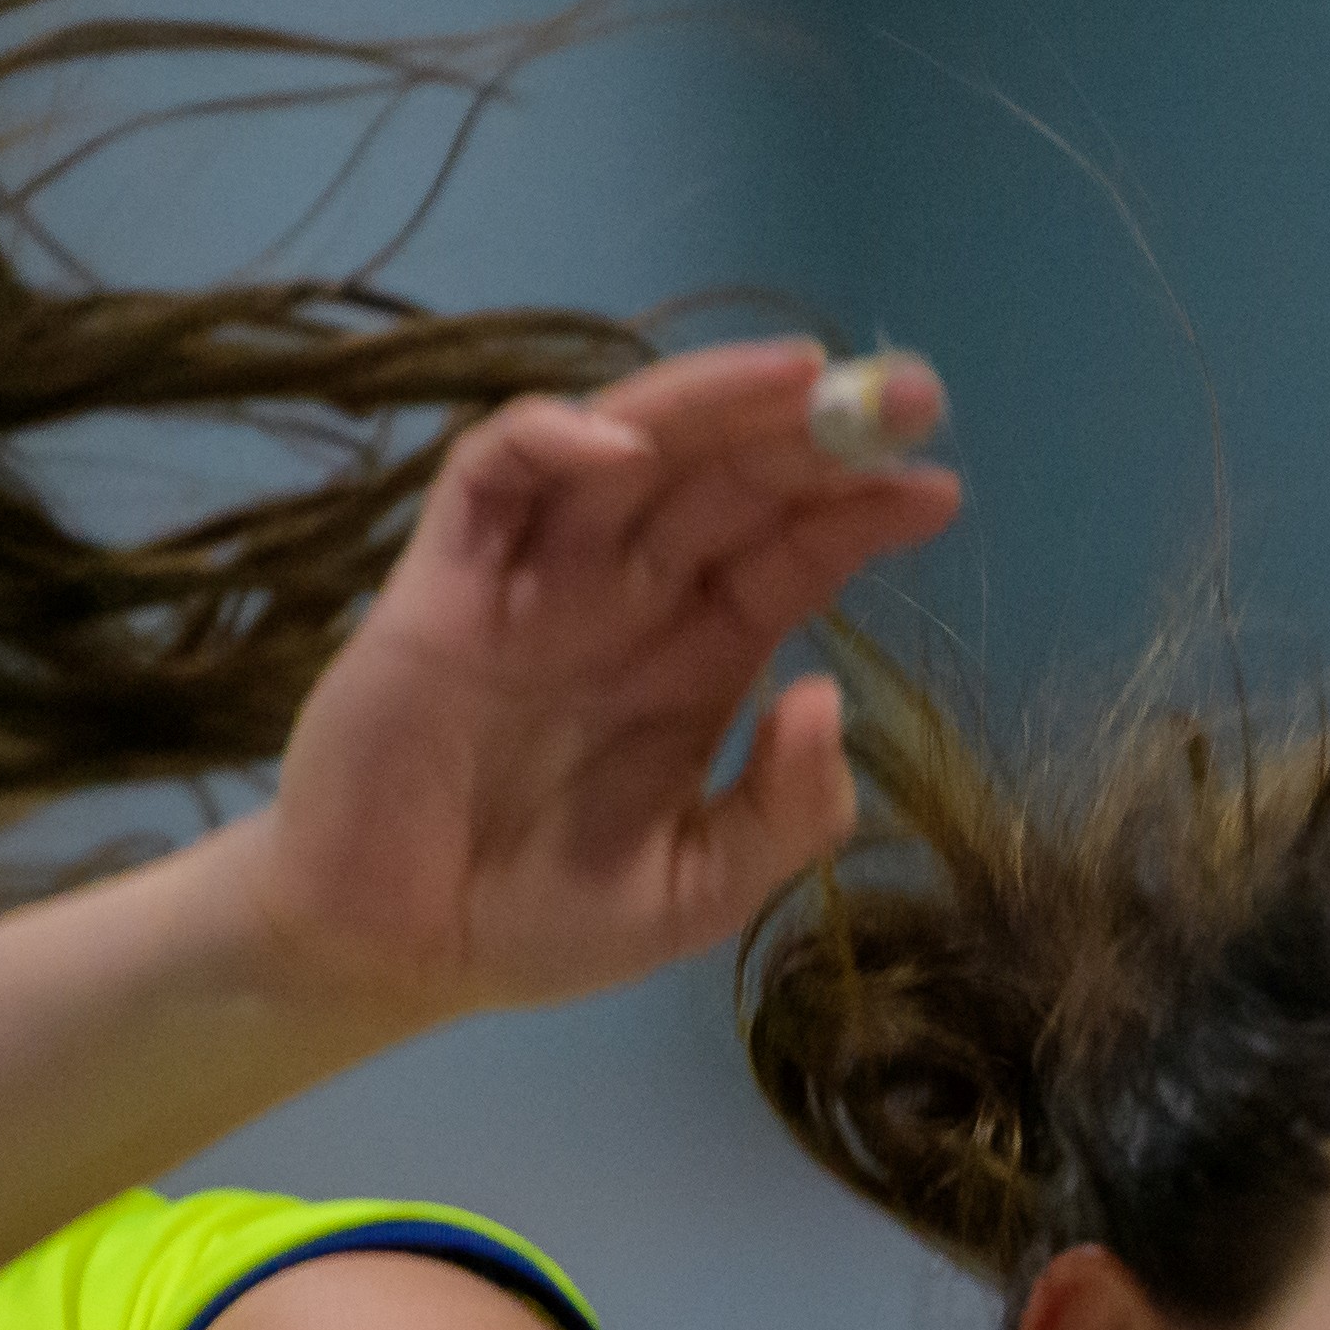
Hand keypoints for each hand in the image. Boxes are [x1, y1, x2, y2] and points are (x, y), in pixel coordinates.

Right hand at [241, 341, 959, 1028]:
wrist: (391, 954)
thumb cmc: (541, 919)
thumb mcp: (698, 892)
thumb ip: (780, 817)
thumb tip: (830, 700)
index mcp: (699, 658)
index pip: (791, 553)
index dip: (860, 512)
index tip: (938, 489)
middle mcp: (627, 599)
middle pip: (728, 480)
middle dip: (814, 431)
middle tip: (909, 395)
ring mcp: (535, 582)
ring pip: (630, 449)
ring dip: (710, 402)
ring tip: (798, 375)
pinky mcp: (441, 586)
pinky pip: (491, 478)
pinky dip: (550, 441)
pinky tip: (624, 450)